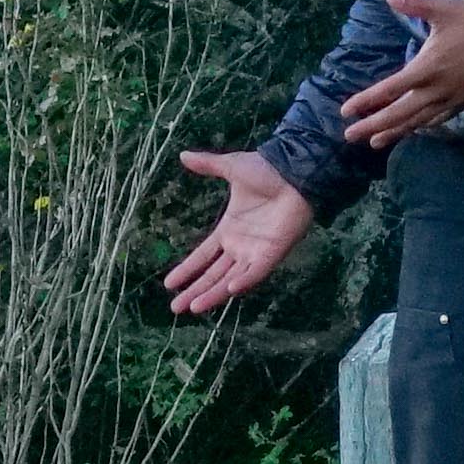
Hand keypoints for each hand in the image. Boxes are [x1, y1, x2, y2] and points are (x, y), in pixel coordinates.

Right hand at [164, 148, 327, 318]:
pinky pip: (256, 272)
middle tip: (175, 308)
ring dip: (213, 294)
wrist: (294, 171)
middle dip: (194, 291)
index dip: (187, 269)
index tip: (169, 283)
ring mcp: (256, 252)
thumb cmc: (267, 171)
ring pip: (230, 279)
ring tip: (193, 307)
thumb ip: (208, 165)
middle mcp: (240, 246)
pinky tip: (228, 288)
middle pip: (213, 274)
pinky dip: (244, 281)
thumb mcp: (232, 167)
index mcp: (229, 230)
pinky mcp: (272, 253)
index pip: (203, 256)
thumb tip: (183, 155)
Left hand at [331, 0, 463, 150]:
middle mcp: (436, 89)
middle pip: (399, 113)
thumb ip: (415, 4)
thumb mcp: (444, 8)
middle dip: (373, 126)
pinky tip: (414, 131)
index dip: (366, 101)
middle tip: (351, 137)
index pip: (389, 89)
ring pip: (419, 121)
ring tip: (376, 143)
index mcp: (427, 67)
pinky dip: (422, 127)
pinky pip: (439, 119)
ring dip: (395, 132)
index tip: (346, 111)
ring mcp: (452, 99)